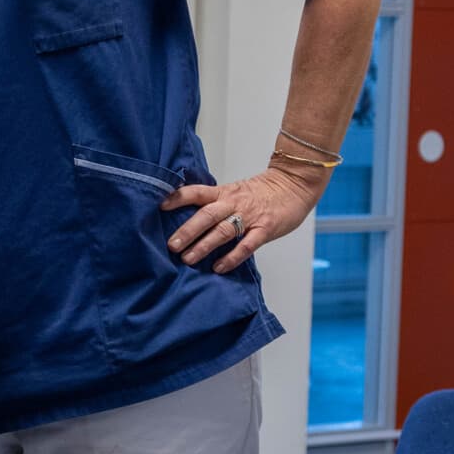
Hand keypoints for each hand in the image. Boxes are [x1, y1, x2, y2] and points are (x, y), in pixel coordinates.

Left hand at [160, 162, 323, 273]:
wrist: (293, 186)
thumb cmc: (261, 192)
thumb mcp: (234, 191)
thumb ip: (215, 203)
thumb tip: (189, 218)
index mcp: (223, 192)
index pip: (196, 192)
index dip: (178, 197)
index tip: (160, 206)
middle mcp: (233, 203)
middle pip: (206, 215)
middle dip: (187, 231)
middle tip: (171, 245)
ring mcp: (250, 216)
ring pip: (223, 231)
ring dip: (204, 245)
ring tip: (188, 259)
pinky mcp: (265, 229)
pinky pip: (247, 245)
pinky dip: (232, 257)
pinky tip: (219, 267)